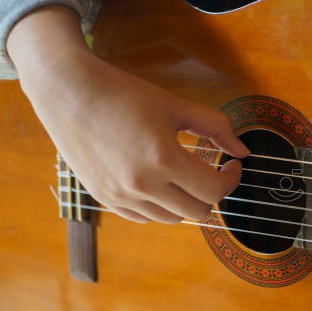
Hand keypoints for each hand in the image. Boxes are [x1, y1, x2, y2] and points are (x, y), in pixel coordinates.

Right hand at [7, 7, 247, 223]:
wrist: (68, 91)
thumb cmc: (124, 93)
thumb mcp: (176, 106)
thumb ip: (215, 127)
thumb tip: (243, 152)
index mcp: (163, 159)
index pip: (214, 190)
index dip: (231, 179)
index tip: (231, 165)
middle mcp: (141, 184)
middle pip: (198, 212)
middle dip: (212, 193)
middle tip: (211, 173)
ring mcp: (120, 195)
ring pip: (171, 219)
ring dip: (186, 201)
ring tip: (185, 176)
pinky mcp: (103, 198)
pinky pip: (144, 217)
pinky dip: (159, 206)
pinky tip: (160, 183)